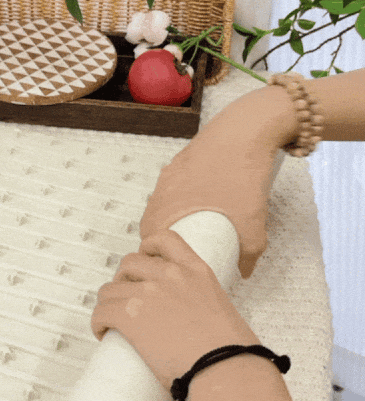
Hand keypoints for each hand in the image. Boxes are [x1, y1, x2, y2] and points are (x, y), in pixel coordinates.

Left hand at [91, 229, 260, 392]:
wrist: (225, 369)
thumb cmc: (229, 351)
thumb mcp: (219, 308)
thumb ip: (198, 300)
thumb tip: (185, 317)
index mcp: (196, 270)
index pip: (164, 240)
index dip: (147, 247)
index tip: (142, 259)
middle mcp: (171, 275)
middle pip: (129, 263)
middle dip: (123, 280)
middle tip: (126, 301)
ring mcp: (149, 293)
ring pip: (109, 289)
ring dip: (108, 304)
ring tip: (113, 321)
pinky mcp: (131, 315)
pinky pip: (101, 311)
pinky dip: (98, 323)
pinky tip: (103, 333)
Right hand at [139, 88, 288, 278]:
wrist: (247, 129)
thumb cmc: (242, 175)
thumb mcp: (251, 221)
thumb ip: (249, 251)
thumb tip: (244, 272)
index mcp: (168, 206)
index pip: (149, 237)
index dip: (155, 252)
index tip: (169, 262)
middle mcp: (163, 189)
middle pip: (154, 220)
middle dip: (164, 236)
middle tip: (182, 249)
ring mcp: (172, 172)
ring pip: (164, 202)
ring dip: (173, 216)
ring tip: (194, 227)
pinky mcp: (184, 159)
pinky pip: (175, 186)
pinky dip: (183, 198)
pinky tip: (205, 200)